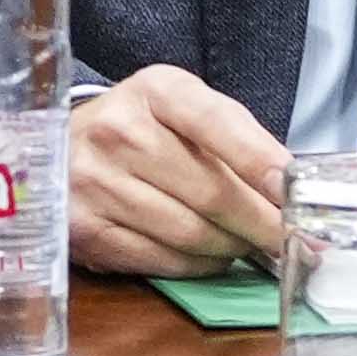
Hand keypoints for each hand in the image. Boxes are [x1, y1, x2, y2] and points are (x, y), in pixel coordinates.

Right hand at [67, 67, 287, 274]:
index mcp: (155, 91)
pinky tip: (208, 255)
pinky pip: (164, 260)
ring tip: (246, 243)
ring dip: (232, 247)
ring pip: (191, 234)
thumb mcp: (185, 109)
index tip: (294, 193)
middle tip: (291, 239)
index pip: (217, 124)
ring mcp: (97, 183)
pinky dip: (198, 265)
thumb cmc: (142, 128)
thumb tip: (289, 192)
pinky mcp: (87, 229)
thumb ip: (237, 138)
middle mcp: (119, 132)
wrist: (62, 148)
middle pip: (212, 193)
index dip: (261, 162)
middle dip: (262, 223)